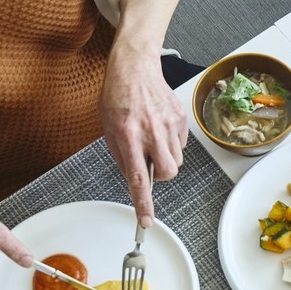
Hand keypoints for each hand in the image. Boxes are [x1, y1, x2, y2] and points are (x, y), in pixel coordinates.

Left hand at [101, 44, 186, 227]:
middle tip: (150, 162)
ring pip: (176, 160)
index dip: (143, 203)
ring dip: (165, 157)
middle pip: (168, 172)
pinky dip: (172, 142)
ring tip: (152, 138)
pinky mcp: (181, 117)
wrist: (135, 67)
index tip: (146, 221)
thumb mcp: (108, 129)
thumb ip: (122, 156)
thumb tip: (135, 179)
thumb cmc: (118, 96)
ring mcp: (169, 123)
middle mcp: (151, 131)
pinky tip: (160, 127)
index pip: (138, 177)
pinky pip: (182, 143)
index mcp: (128, 135)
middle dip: (160, 175)